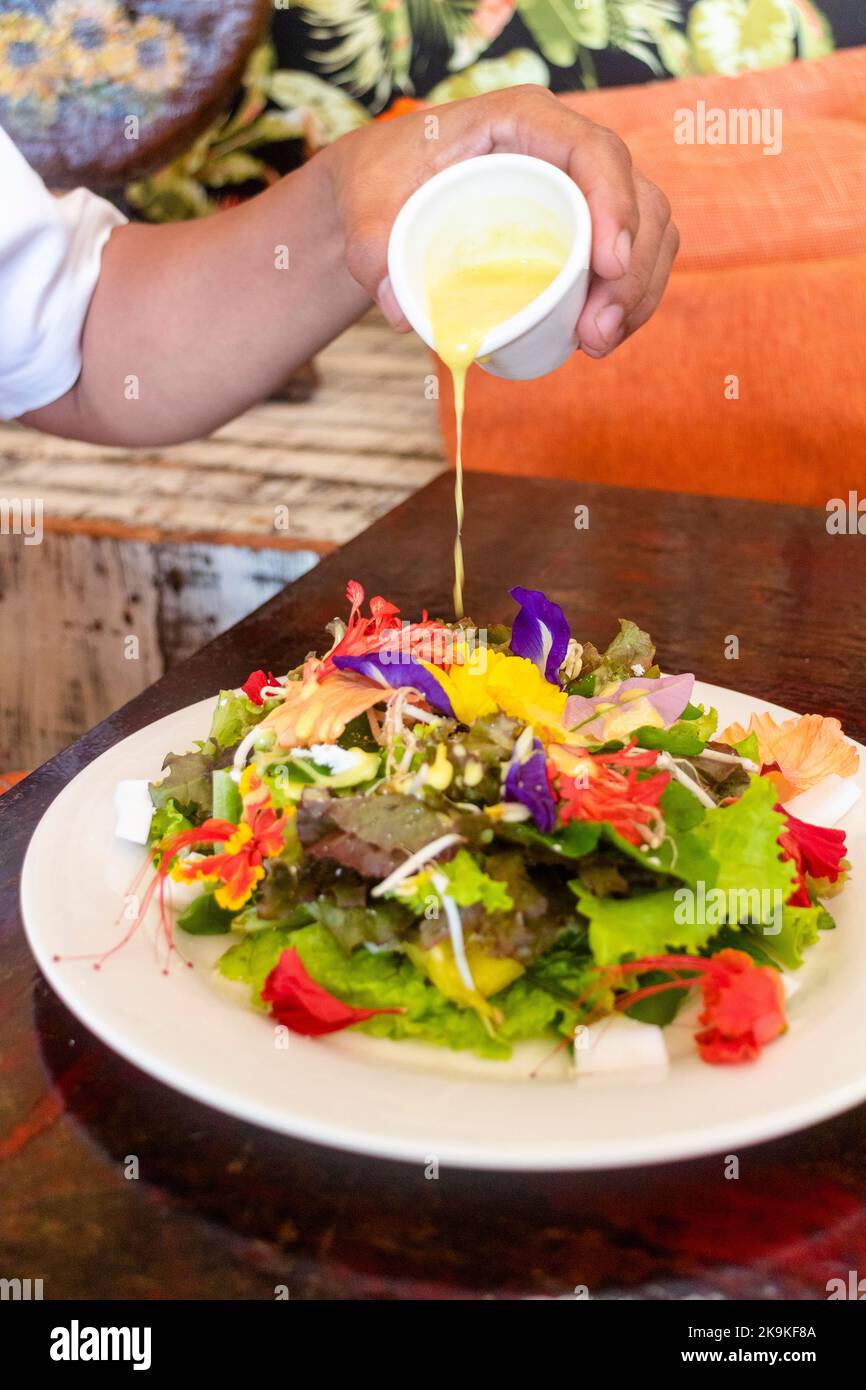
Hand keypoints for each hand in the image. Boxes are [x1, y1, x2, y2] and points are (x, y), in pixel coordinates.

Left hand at [323, 86, 678, 358]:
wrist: (384, 196)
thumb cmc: (381, 186)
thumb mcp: (365, 212)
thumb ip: (373, 252)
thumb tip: (400, 311)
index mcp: (521, 122)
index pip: (593, 151)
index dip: (615, 204)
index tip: (609, 266)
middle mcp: (564, 147)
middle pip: (636, 195)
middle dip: (632, 270)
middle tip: (597, 334)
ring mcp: (581, 187)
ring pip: (648, 229)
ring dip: (638, 291)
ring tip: (597, 343)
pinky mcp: (585, 225)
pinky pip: (633, 256)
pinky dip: (629, 297)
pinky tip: (601, 337)